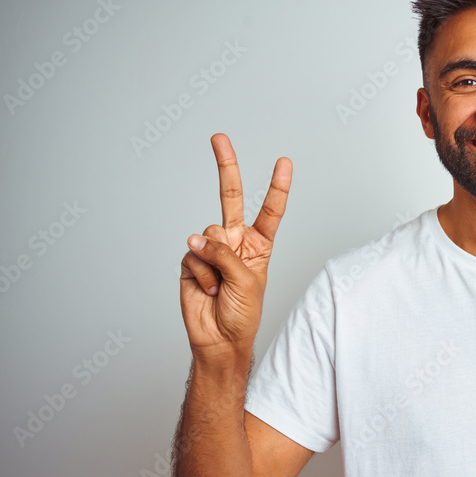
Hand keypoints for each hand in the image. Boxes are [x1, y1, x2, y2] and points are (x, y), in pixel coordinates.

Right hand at [179, 133, 291, 358]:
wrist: (219, 339)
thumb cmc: (243, 314)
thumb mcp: (248, 282)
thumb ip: (226, 255)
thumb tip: (197, 238)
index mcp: (259, 245)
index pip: (269, 210)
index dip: (276, 187)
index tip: (284, 161)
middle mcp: (235, 241)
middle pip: (229, 197)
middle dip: (225, 166)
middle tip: (219, 137)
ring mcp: (212, 249)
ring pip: (209, 235)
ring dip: (215, 262)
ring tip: (221, 285)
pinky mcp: (191, 261)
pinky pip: (193, 255)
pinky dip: (202, 274)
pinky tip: (207, 289)